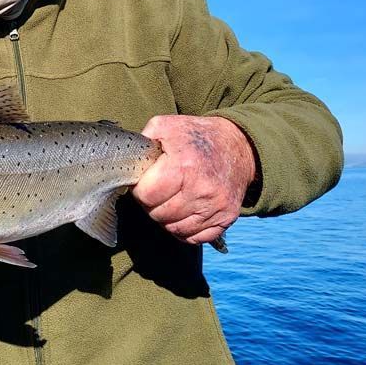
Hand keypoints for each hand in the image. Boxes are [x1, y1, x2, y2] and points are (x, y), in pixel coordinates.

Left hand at [132, 115, 256, 244]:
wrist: (238, 146)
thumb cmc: (195, 136)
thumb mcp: (165, 126)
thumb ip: (142, 142)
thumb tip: (126, 162)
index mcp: (184, 165)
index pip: (147, 196)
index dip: (141, 190)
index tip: (146, 181)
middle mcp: (202, 189)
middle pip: (159, 215)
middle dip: (152, 204)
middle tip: (158, 190)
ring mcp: (216, 206)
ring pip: (175, 229)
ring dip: (167, 218)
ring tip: (170, 199)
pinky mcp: (227, 217)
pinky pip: (195, 238)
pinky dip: (184, 229)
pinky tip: (183, 211)